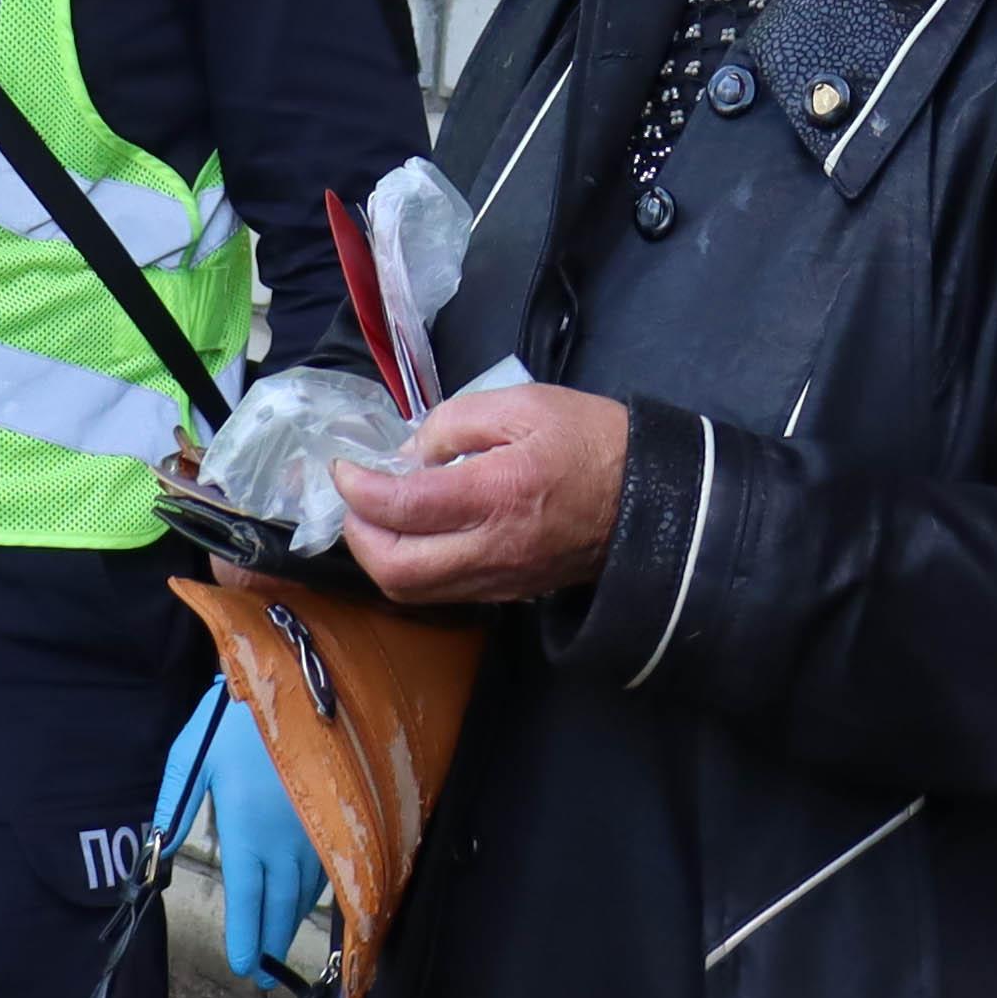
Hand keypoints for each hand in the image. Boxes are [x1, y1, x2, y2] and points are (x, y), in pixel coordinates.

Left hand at [151, 698, 323, 981]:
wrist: (291, 681)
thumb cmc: (233, 718)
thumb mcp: (191, 758)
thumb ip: (176, 808)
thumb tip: (160, 853)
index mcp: (247, 834)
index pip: (247, 902)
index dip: (247, 940)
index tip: (244, 969)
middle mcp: (286, 843)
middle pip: (281, 908)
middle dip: (271, 943)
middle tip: (263, 976)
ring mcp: (316, 830)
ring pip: (308, 893)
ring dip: (294, 923)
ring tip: (282, 946)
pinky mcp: (335, 815)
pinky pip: (328, 869)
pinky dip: (316, 893)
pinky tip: (309, 902)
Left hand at [336, 381, 629, 605]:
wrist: (651, 498)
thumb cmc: (591, 441)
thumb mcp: (524, 404)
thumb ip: (456, 422)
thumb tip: (411, 455)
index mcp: (495, 494)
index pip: (401, 505)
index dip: (358, 488)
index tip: (345, 467)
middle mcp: (492, 549)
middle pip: (396, 568)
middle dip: (359, 535)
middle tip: (356, 499)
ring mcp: (500, 579)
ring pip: (413, 591)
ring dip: (381, 558)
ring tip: (377, 519)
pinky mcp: (508, 592)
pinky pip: (442, 593)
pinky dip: (413, 568)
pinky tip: (415, 536)